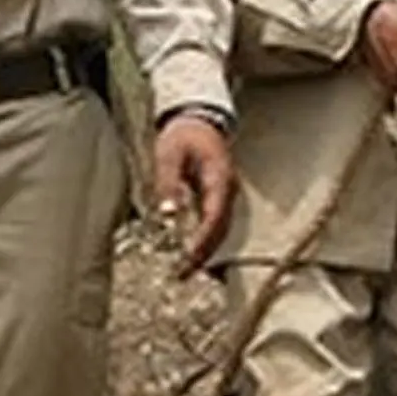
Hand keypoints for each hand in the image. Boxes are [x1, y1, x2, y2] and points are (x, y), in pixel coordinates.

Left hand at [151, 112, 236, 274]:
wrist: (198, 120)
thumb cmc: (182, 135)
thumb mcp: (169, 154)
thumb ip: (168, 182)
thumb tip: (168, 213)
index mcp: (219, 177)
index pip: (215, 215)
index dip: (203, 239)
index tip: (189, 257)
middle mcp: (228, 190)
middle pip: (221, 229)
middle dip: (204, 254)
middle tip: (182, 274)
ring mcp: (226, 195)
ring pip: (221, 231)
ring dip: (205, 252)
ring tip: (185, 272)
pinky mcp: (219, 199)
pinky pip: (216, 225)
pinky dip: (205, 242)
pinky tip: (191, 256)